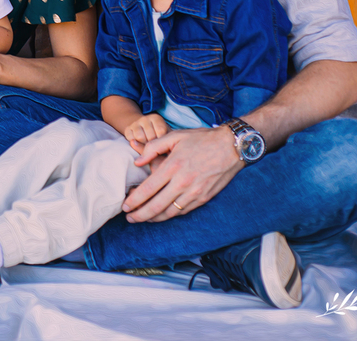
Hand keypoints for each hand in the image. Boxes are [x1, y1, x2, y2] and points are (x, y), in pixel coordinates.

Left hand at [122, 126, 243, 222]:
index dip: (134, 200)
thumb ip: (152, 148)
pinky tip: (161, 215)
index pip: (148, 189)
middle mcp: (183, 182)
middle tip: (129, 218)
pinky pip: (184, 211)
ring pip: (170, 212)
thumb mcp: (174, 136)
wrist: (231, 146)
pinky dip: (170, 215)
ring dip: (154, 218)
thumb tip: (137, 162)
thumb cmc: (201, 139)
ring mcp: (195, 192)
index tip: (125, 206)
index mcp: (173, 166)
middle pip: (156, 205)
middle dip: (140, 215)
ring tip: (142, 219)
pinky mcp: (204, 198)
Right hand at [123, 113, 169, 153]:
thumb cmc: (157, 133)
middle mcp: (144, 118)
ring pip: (140, 138)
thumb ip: (169, 138)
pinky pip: (131, 140)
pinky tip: (140, 144)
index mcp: (156, 118)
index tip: (164, 145)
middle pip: (150, 136)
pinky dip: (136, 144)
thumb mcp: (165, 132)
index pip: (160, 130)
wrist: (141, 127)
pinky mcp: (127, 129)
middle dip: (154, 144)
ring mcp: (135, 123)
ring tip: (148, 146)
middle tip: (156, 147)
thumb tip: (169, 151)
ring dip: (144, 145)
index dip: (162, 140)